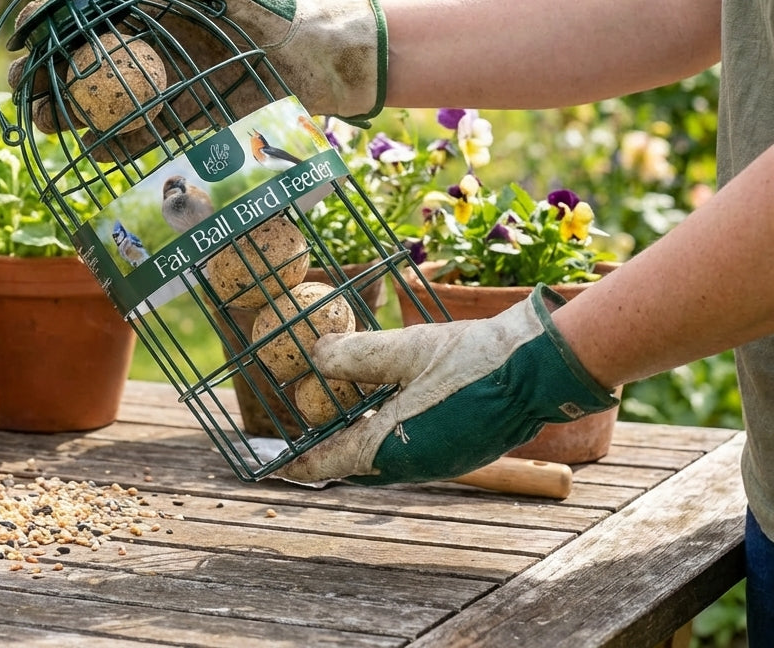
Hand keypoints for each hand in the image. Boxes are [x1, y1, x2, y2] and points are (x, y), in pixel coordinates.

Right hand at [6, 0, 387, 147]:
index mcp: (152, 12)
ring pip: (106, 104)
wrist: (318, 59)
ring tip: (46, 127)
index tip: (24, 38)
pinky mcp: (186, 120)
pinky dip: (116, 145)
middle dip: (48, 78)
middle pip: (86, 65)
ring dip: (71, 116)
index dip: (51, 26)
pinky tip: (91, 151)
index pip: (88, 17)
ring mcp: (165, 87)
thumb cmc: (275, 11)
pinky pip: (143, 135)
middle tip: (23, 94)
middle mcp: (151, 51)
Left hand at [278, 286, 617, 484]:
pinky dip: (385, 432)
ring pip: (382, 457)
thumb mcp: (405, 349)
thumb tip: (314, 355)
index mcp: (394, 450)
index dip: (298, 461)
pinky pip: (408, 448)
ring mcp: (440, 461)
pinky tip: (383, 405)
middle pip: (354, 463)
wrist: (541, 368)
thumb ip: (355, 355)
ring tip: (336, 416)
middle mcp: (414, 466)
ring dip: (357, 438)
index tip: (273, 462)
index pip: (330, 463)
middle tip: (300, 430)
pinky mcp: (460, 448)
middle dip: (326, 448)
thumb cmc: (473, 358)